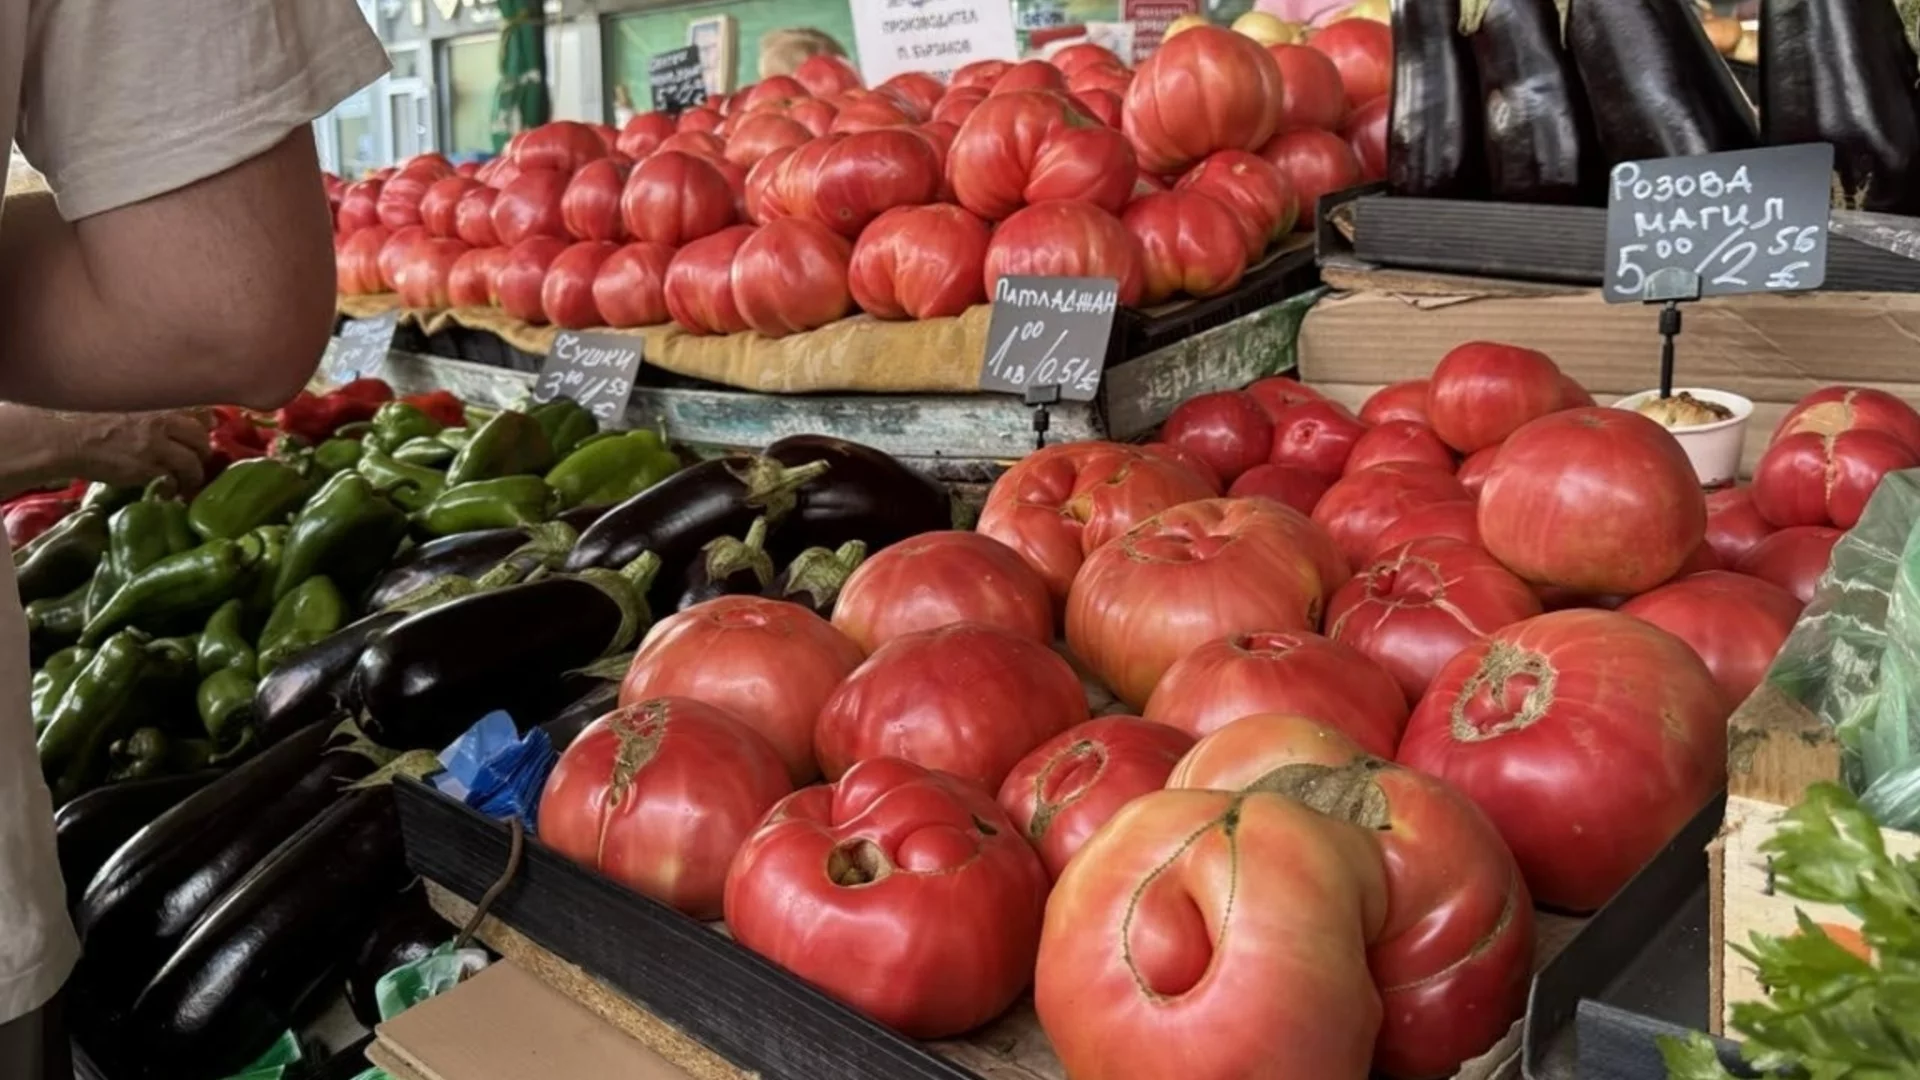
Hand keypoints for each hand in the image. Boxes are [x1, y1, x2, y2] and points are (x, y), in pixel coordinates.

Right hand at [30, 408, 212, 491]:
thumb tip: (186, 417)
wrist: (63, 436)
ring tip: (184, 481)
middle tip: (194, 460)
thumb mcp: (130, 403)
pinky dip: (173, 487)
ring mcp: (156, 447)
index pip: (203, 413)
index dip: (204, 427)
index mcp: (159, 402)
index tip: (200, 434)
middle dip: (201, 452)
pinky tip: (166, 490)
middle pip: (202, 440)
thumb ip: (156, 409)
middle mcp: (163, 422)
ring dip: (192, 475)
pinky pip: (172, 481)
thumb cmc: (89, 416)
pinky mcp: (145, 469)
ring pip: (192, 464)